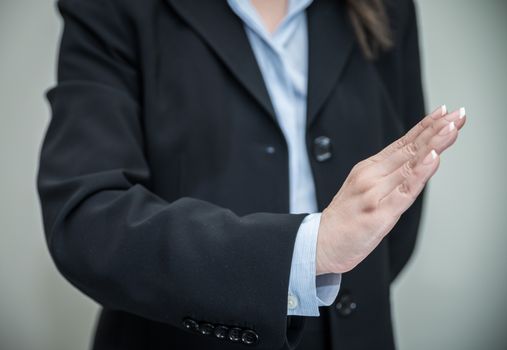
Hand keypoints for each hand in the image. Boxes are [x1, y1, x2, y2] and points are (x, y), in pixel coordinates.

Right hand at [316, 106, 466, 274]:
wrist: (319, 243)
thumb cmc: (343, 220)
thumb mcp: (361, 189)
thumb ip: (386, 176)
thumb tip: (415, 164)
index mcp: (368, 169)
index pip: (402, 143)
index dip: (425, 127)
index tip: (444, 112)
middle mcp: (371, 176)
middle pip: (409, 149)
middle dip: (436, 130)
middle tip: (458, 114)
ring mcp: (375, 193)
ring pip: (410, 165)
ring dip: (433, 145)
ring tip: (451, 128)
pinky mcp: (379, 213)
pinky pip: (404, 191)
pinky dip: (420, 173)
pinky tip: (433, 159)